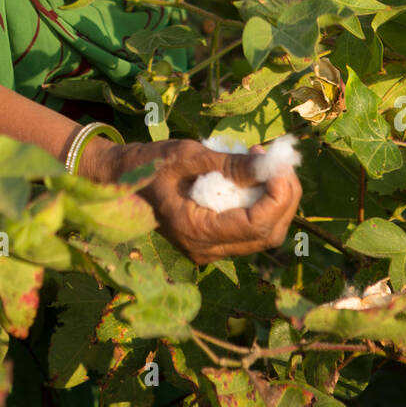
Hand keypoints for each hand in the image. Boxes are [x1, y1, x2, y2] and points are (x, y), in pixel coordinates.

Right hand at [91, 137, 301, 265]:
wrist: (121, 181)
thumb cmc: (148, 164)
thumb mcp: (187, 156)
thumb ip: (229, 165)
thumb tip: (270, 164)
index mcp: (195, 231)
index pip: (256, 224)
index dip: (278, 196)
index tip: (280, 163)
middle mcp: (205, 250)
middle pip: (267, 234)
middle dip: (284, 197)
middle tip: (279, 160)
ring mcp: (210, 250)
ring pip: (264, 235)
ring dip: (277, 200)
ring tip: (267, 163)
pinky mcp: (213, 242)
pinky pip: (251, 230)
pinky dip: (263, 204)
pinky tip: (256, 176)